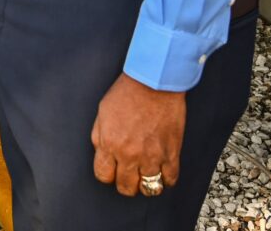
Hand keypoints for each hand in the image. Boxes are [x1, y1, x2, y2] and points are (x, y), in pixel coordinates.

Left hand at [91, 73, 184, 196]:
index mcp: (109, 143)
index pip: (103, 176)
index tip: (112, 170)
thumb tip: (102, 154)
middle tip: (130, 173)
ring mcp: (152, 156)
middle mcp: (129, 154)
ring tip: (146, 174)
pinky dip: (166, 179)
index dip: (107, 174)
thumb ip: (99, 137)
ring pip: (149, 189)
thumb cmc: (127, 93)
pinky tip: (162, 171)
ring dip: (146, 184)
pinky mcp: (171, 153)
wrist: (153, 82)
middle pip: (126, 187)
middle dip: (126, 182)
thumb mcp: (102, 113)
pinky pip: (170, 180)